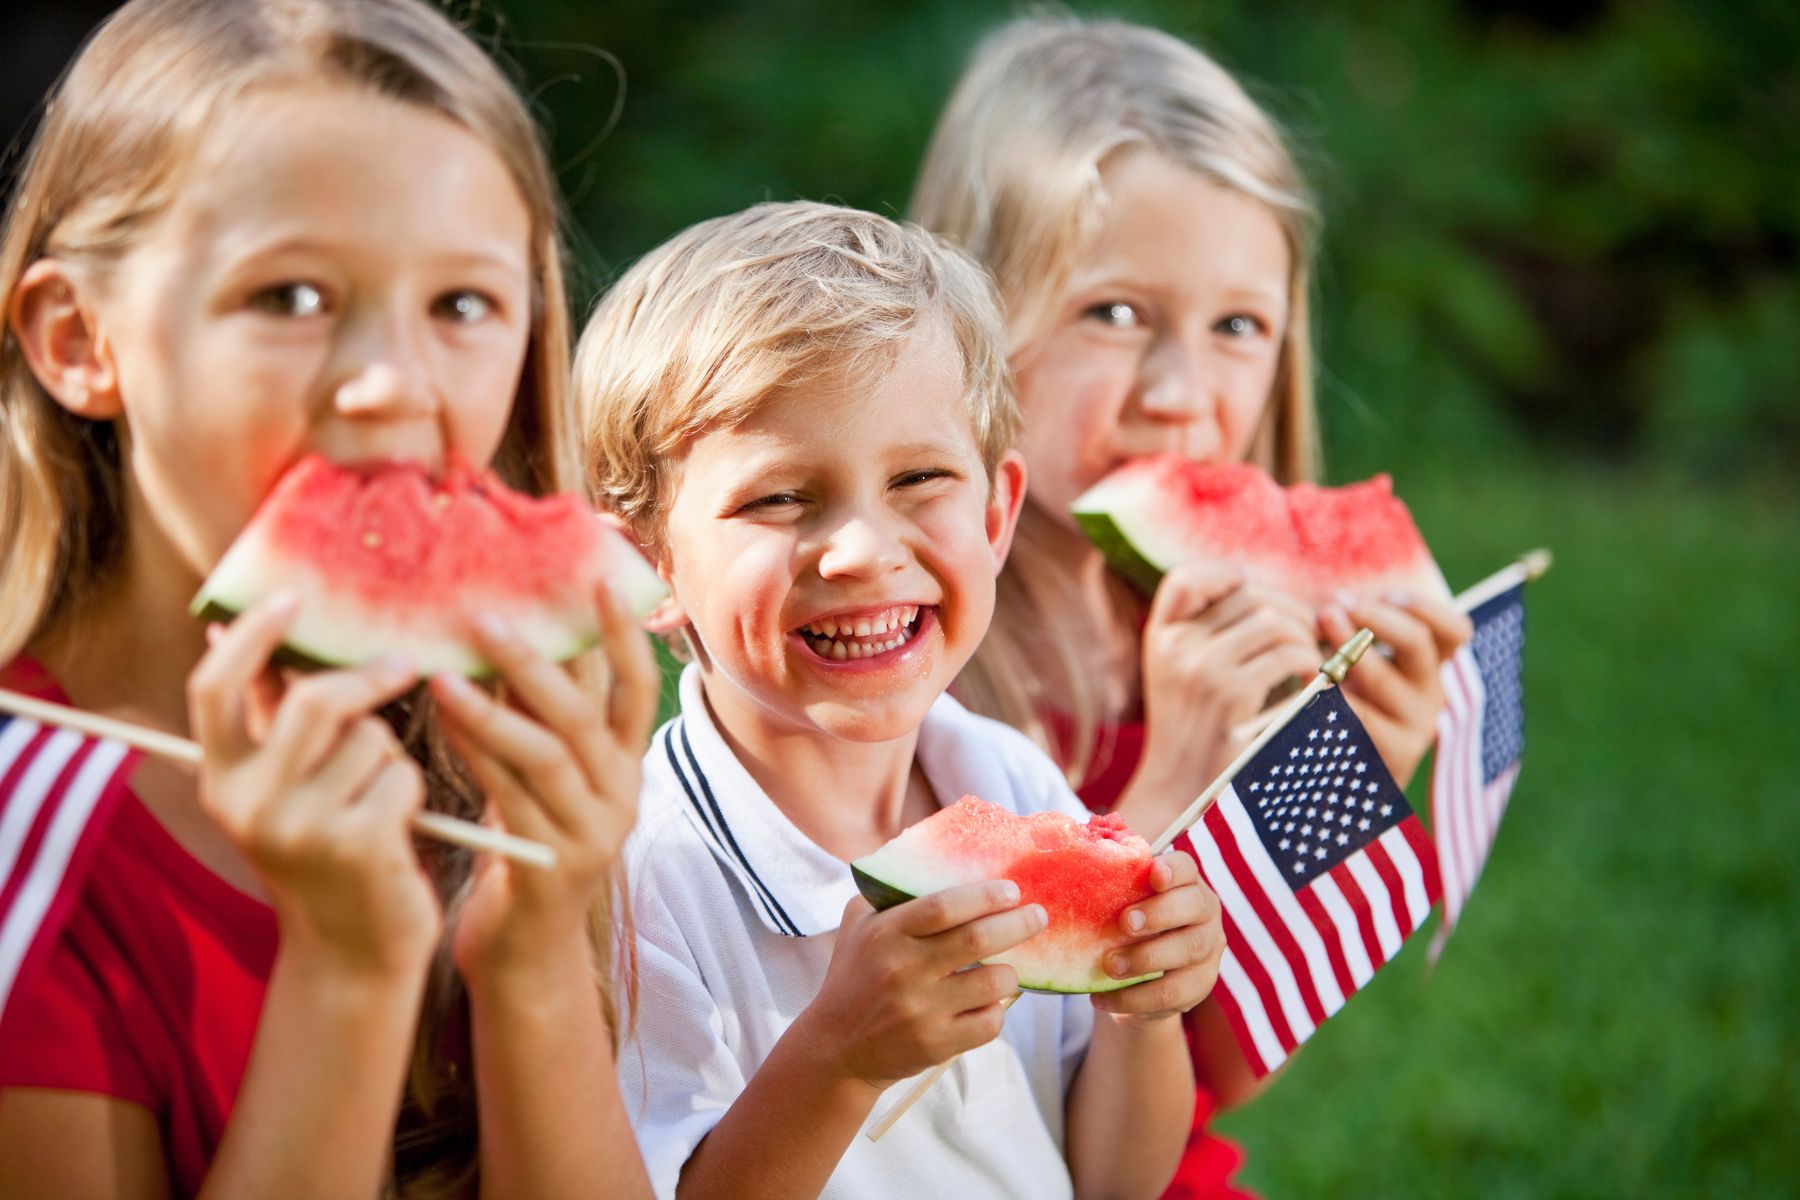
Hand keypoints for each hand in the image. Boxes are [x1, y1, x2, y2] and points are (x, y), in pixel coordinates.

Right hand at [187, 592, 438, 977]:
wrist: (354, 954)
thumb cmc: (329, 853)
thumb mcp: (284, 788)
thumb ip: (266, 717)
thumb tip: (235, 630)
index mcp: (221, 781)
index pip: (215, 689)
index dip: (253, 637)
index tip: (291, 599)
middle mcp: (248, 804)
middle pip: (313, 701)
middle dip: (368, 681)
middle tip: (403, 667)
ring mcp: (299, 827)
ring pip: (371, 739)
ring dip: (391, 758)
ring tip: (381, 801)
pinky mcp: (354, 846)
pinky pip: (402, 778)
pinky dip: (412, 794)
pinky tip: (399, 831)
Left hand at [432, 582, 658, 982]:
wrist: (524, 950)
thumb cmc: (522, 844)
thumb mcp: (542, 777)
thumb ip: (539, 718)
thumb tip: (510, 634)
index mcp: (626, 766)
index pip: (637, 689)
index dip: (620, 636)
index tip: (595, 580)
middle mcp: (622, 795)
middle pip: (587, 715)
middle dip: (536, 663)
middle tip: (485, 619)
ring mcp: (594, 832)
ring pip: (548, 754)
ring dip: (493, 709)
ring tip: (444, 675)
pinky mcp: (556, 865)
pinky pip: (510, 796)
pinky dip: (476, 754)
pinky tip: (442, 726)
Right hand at [797, 881, 1046, 1090]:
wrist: (835, 1048)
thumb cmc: (854, 975)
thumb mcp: (858, 925)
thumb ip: (890, 893)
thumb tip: (940, 862)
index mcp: (886, 934)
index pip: (944, 906)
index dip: (984, 895)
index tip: (1012, 890)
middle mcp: (904, 970)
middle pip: (978, 940)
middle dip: (1018, 924)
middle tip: (1038, 915)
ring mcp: (921, 1010)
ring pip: (993, 983)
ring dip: (1010, 972)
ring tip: (1008, 966)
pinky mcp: (936, 1044)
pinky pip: (990, 1022)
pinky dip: (998, 1009)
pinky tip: (988, 1002)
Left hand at [1091, 851, 1222, 1025]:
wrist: (1141, 983)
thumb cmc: (1126, 929)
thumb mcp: (1120, 905)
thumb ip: (1110, 886)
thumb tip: (1075, 860)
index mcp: (1184, 883)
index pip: (1185, 867)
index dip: (1172, 869)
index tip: (1153, 874)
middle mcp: (1204, 912)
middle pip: (1193, 905)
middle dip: (1159, 913)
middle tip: (1125, 923)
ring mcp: (1208, 948)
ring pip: (1188, 950)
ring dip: (1146, 958)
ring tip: (1110, 966)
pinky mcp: (1201, 984)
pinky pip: (1173, 992)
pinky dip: (1135, 998)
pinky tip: (1104, 997)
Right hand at [1130, 564, 1319, 821]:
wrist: (1181, 792)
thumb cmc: (1194, 731)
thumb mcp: (1180, 674)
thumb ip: (1206, 634)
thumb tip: (1271, 598)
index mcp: (1161, 637)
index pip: (1188, 578)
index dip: (1227, 578)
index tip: (1254, 602)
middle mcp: (1177, 646)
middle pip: (1248, 594)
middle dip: (1289, 610)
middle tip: (1305, 636)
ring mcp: (1202, 668)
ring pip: (1275, 621)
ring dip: (1304, 637)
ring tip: (1307, 660)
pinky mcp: (1232, 694)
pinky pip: (1289, 654)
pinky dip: (1310, 662)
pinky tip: (1309, 680)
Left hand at [1319, 591, 1472, 786]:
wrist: (1340, 783)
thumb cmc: (1342, 706)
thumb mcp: (1358, 666)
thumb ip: (1355, 632)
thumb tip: (1329, 598)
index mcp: (1428, 666)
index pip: (1454, 631)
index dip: (1425, 607)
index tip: (1387, 594)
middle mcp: (1430, 694)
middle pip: (1417, 642)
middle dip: (1371, 617)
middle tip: (1331, 608)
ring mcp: (1415, 726)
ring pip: (1383, 678)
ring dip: (1345, 650)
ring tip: (1314, 633)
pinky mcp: (1393, 756)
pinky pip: (1359, 718)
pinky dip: (1329, 695)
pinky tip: (1303, 681)